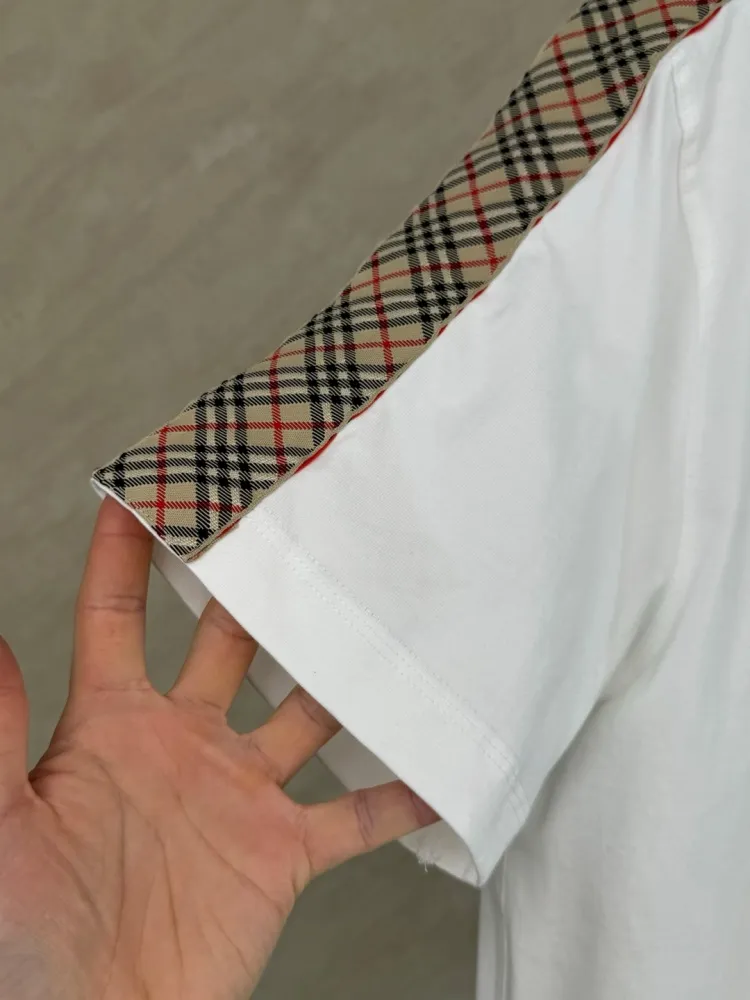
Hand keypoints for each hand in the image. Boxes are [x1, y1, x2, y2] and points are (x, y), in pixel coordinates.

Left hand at [0, 499, 436, 999]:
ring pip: (305, 712)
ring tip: (385, 619)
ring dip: (343, 674)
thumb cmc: (23, 943)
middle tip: (291, 530)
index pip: (116, 616)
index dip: (125, 555)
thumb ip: (0, 732)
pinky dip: (400, 794)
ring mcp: (238, 796)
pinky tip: (438, 766)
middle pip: (229, 641)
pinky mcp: (281, 853)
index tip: (146, 491)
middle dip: (257, 588)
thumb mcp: (2, 826)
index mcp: (111, 726)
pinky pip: (356, 816)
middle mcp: (182, 745)